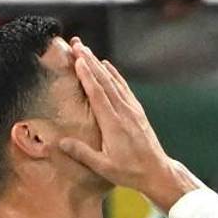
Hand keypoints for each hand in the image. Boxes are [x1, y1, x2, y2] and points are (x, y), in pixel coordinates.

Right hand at [58, 39, 196, 210]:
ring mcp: (132, 109)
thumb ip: (82, 153)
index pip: (98, 95)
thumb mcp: (103, 167)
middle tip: (78, 45)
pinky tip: (107, 66)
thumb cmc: (129, 171)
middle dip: (90, 62)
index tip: (78, 60)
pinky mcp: (137, 111)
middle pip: (105, 82)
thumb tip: (60, 142)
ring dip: (100, 65)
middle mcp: (124, 112)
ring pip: (114, 81)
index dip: (87, 76)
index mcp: (113, 124)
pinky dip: (114, 74)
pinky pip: (123, 87)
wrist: (157, 172)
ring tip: (87, 50)